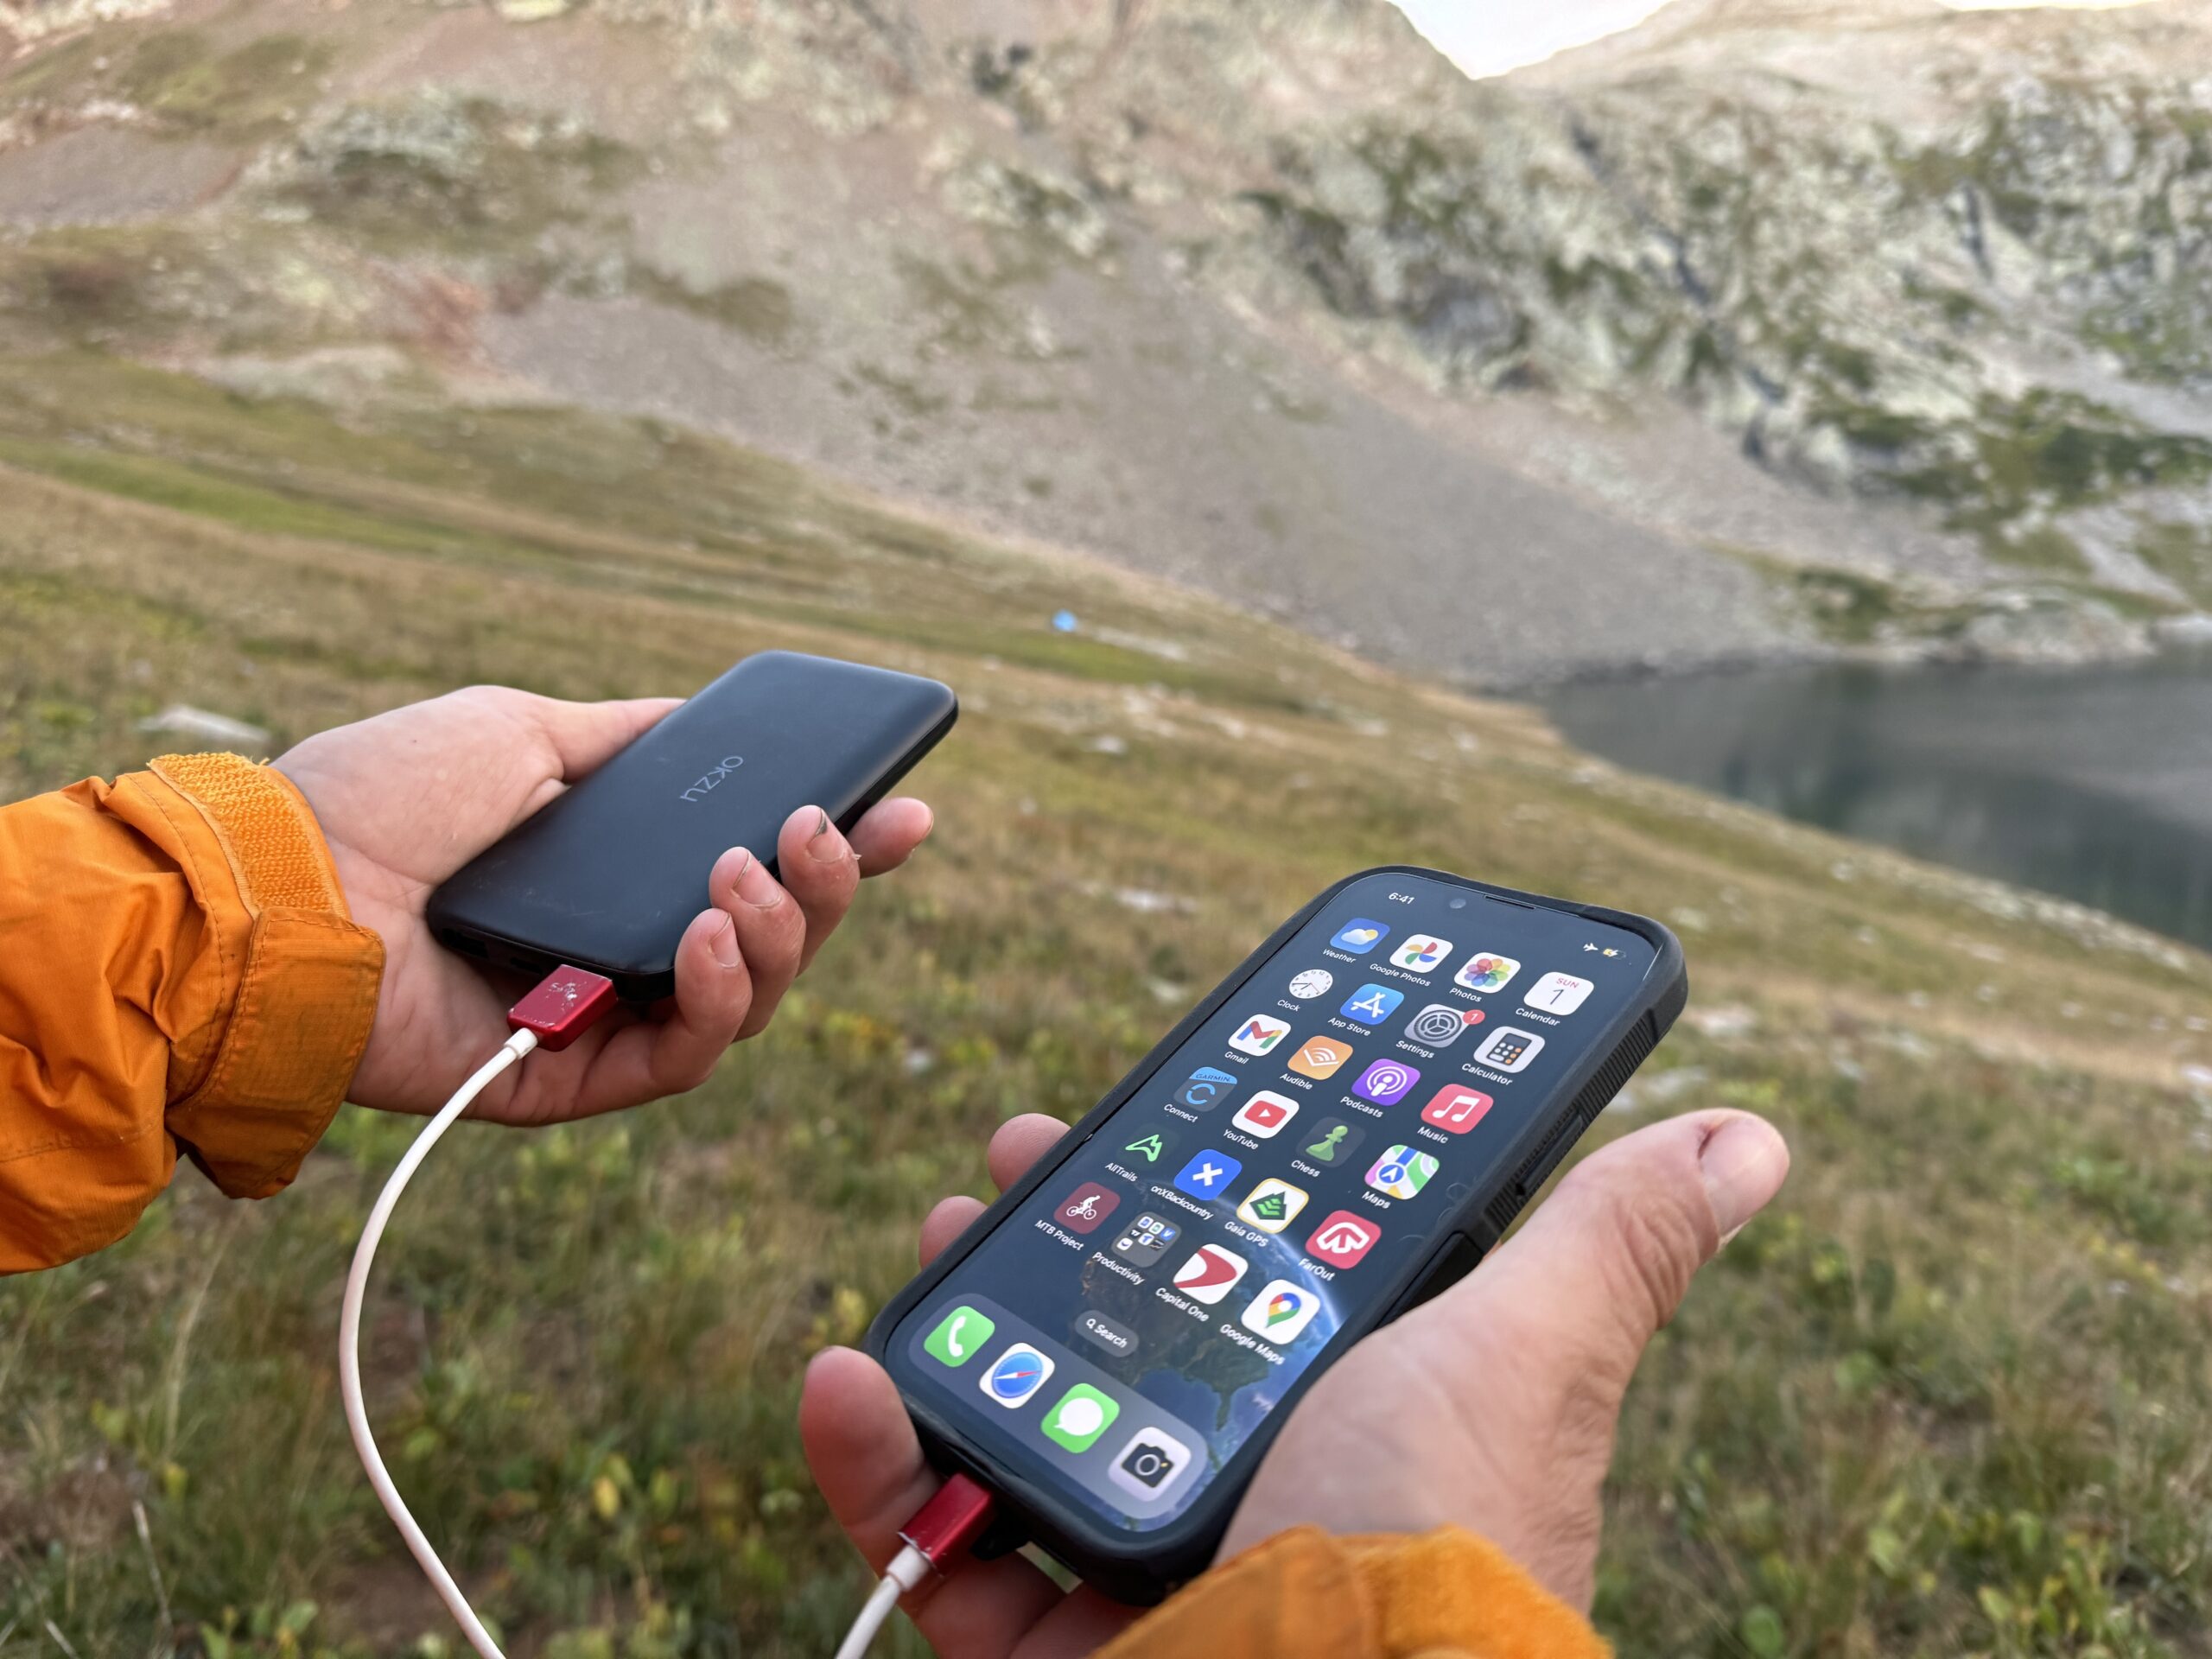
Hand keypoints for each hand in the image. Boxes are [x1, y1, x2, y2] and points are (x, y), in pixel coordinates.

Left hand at [274, 686, 932, 1124]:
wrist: (284, 884)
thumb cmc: (383, 797)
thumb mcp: (524, 729)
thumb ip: (630, 741)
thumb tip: (706, 724)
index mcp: (612, 871)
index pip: (754, 867)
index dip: (839, 848)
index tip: (906, 811)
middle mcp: (617, 947)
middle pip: (773, 938)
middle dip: (825, 887)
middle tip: (822, 834)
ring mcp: (598, 1017)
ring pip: (748, 1003)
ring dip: (779, 935)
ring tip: (745, 875)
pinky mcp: (569, 1081)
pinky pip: (683, 1058)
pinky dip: (719, 997)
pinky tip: (710, 934)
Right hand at [800, 1109, 1788, 1653]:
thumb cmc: (1441, 1527)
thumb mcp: (1524, 1345)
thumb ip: (1608, 1240)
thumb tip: (1753, 1134)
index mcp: (1354, 1405)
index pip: (1257, 1272)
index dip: (1195, 1187)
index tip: (1147, 1114)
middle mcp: (1251, 1484)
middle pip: (1122, 1337)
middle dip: (1059, 1232)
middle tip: (1020, 1153)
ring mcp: (1145, 1566)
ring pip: (1018, 1424)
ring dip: (960, 1323)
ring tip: (945, 1237)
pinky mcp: (1057, 1645)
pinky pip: (937, 1550)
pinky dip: (876, 1468)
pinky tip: (850, 1387)